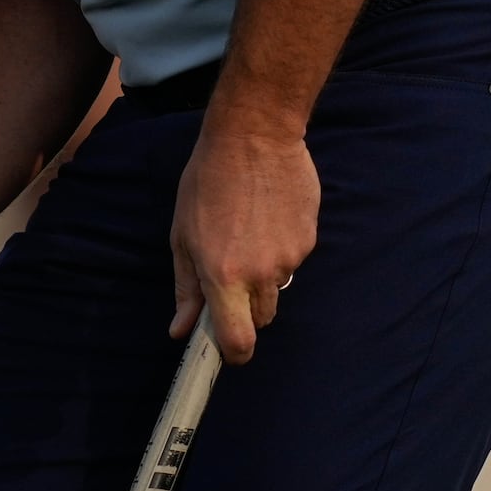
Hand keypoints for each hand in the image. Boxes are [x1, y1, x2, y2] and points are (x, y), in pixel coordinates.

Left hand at [170, 117, 316, 362]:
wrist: (254, 136)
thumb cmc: (208, 183)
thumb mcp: (183, 235)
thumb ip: (186, 288)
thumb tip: (181, 331)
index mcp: (223, 276)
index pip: (238, 340)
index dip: (235, 354)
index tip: (229, 352)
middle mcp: (261, 274)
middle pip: (261, 318)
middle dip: (246, 308)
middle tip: (231, 273)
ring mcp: (290, 257)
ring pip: (277, 287)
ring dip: (264, 276)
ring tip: (249, 234)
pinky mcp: (310, 239)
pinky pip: (294, 260)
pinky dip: (281, 249)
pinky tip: (268, 218)